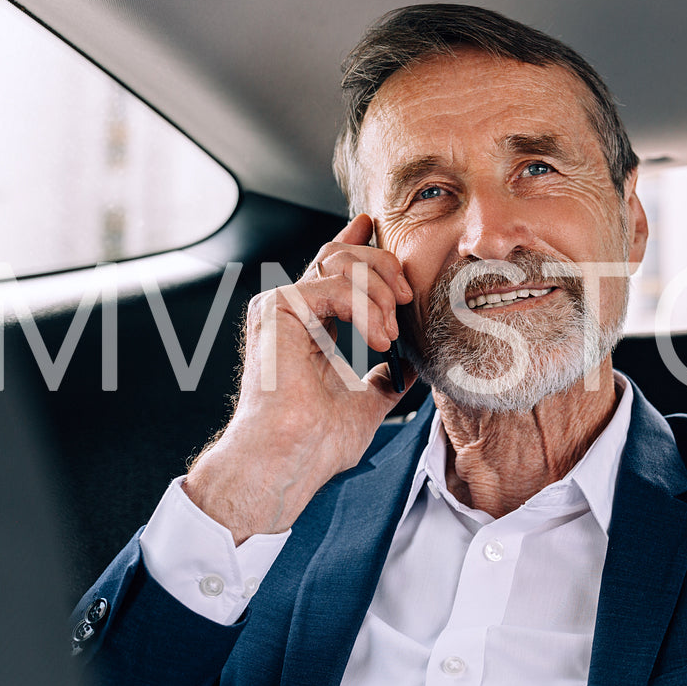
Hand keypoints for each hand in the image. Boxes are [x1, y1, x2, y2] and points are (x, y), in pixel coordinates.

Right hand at [183, 214, 415, 543]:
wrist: (290, 459)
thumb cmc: (318, 442)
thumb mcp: (368, 402)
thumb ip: (386, 378)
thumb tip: (410, 368)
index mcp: (307, 324)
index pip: (332, 269)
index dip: (357, 242)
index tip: (376, 226)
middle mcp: (290, 308)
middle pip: (340, 254)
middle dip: (383, 266)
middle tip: (408, 296)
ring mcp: (280, 306)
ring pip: (338, 261)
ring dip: (378, 289)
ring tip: (390, 333)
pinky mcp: (276, 308)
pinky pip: (334, 286)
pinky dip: (365, 308)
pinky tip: (378, 339)